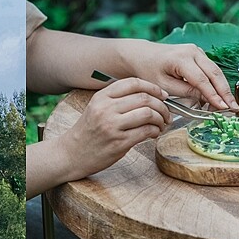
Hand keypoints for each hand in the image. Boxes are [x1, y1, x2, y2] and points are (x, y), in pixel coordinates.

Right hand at [56, 77, 171, 181]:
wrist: (71, 154)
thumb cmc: (88, 132)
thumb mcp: (97, 108)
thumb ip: (117, 99)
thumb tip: (149, 95)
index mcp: (101, 97)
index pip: (133, 83)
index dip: (153, 87)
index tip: (162, 95)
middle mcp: (106, 109)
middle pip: (144, 98)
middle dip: (161, 105)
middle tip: (166, 113)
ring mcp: (112, 126)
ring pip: (148, 114)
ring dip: (161, 119)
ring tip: (161, 124)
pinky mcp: (119, 143)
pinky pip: (146, 131)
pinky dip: (155, 131)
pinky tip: (154, 133)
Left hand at [117, 40, 237, 110]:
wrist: (142, 55)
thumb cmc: (149, 70)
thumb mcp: (163, 85)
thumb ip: (185, 92)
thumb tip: (205, 98)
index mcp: (181, 58)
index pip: (202, 80)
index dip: (214, 95)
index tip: (223, 107)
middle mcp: (192, 51)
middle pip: (214, 73)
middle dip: (225, 92)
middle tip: (233, 108)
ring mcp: (197, 51)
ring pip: (216, 71)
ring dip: (223, 89)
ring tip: (228, 105)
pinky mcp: (198, 55)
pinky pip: (211, 70)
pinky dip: (216, 83)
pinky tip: (218, 97)